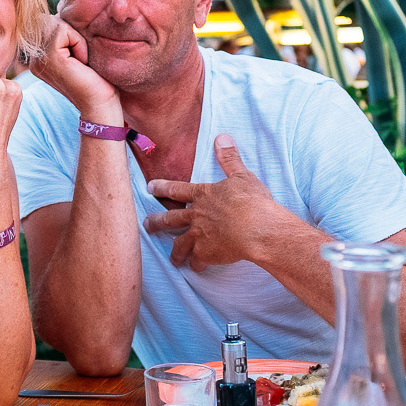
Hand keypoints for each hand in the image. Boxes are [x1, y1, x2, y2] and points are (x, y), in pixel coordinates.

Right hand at [31, 16, 119, 121]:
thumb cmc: (95, 78)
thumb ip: (64, 33)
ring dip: (76, 38)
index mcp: (38, 57)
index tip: (77, 59)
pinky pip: (63, 31)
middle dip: (71, 34)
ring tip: (80, 61)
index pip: (48, 23)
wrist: (100, 103)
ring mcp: (39, 58)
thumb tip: (62, 5)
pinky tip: (81, 62)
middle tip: (80, 60)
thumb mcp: (76, 50)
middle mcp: (34, 58)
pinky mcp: (49, 57)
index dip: (68, 33)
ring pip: (56, 24)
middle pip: (50, 20)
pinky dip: (78, 42)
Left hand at [141, 134, 286, 271]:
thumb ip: (229, 158)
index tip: (149, 187)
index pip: (177, 189)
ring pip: (180, 244)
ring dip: (175, 251)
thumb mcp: (242, 175)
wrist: (258, 228)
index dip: (162, 187)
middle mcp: (196, 215)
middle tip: (146, 225)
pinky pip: (198, 261)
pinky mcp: (207, 253)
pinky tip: (197, 268)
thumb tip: (222, 137)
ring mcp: (199, 235)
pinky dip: (197, 264)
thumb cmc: (252, 201)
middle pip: (170, 219)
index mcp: (203, 195)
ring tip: (173, 258)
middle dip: (156, 222)